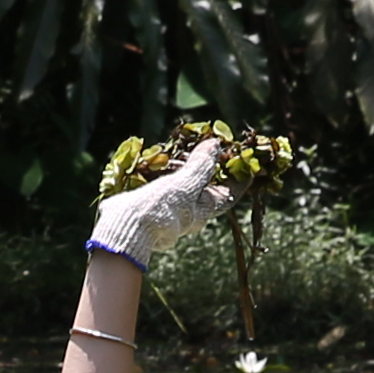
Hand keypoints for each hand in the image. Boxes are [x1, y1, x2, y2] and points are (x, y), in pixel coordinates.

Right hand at [88, 141, 229, 267]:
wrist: (125, 227)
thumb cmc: (160, 209)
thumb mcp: (185, 184)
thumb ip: (201, 165)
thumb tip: (216, 145)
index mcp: (205, 209)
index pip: (230, 193)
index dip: (241, 178)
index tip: (248, 164)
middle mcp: (191, 212)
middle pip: (209, 189)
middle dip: (213, 170)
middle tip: (215, 150)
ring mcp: (172, 211)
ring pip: (187, 188)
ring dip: (189, 170)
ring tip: (190, 151)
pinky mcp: (154, 206)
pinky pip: (168, 189)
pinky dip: (171, 174)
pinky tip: (165, 163)